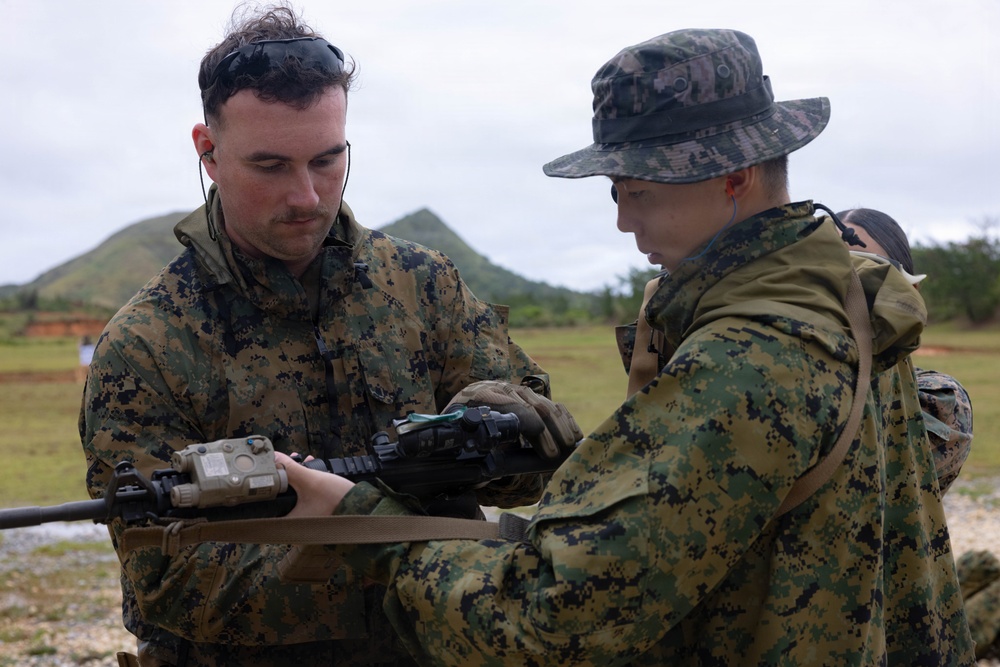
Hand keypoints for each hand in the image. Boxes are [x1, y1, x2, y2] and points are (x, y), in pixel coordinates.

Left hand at [274, 451, 354, 517]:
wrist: (364, 504)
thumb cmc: (338, 499)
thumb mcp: (311, 479)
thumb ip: (290, 468)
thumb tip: (273, 458)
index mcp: (290, 523)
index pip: (268, 505)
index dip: (267, 487)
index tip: (267, 472)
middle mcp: (296, 523)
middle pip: (281, 497)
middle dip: (284, 476)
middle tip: (287, 462)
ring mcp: (307, 517)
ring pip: (294, 494)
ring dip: (297, 476)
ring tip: (304, 461)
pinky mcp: (316, 510)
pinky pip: (305, 494)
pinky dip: (307, 481)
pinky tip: (313, 467)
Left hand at [445, 380, 582, 459]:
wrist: (464, 407)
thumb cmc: (463, 430)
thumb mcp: (463, 438)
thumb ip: (475, 451)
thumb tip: (487, 473)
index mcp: (481, 397)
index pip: (512, 406)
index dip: (530, 424)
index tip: (544, 445)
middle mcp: (502, 389)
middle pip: (533, 406)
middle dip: (549, 432)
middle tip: (556, 455)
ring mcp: (519, 391)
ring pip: (546, 405)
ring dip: (561, 427)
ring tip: (569, 447)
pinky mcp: (531, 396)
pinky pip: (553, 405)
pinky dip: (566, 421)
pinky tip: (574, 436)